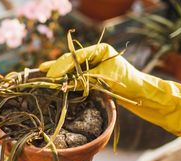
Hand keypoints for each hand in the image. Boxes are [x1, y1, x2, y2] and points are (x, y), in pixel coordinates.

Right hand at [40, 43, 180, 140]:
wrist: (137, 91)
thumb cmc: (126, 81)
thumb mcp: (104, 78)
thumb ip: (84, 78)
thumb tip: (65, 82)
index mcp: (99, 50)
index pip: (76, 56)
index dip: (62, 65)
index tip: (50, 74)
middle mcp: (94, 55)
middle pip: (72, 59)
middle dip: (57, 66)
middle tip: (42, 72)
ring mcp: (93, 64)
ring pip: (72, 66)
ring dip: (59, 70)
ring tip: (43, 71)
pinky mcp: (93, 74)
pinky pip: (77, 74)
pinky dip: (67, 77)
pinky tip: (57, 77)